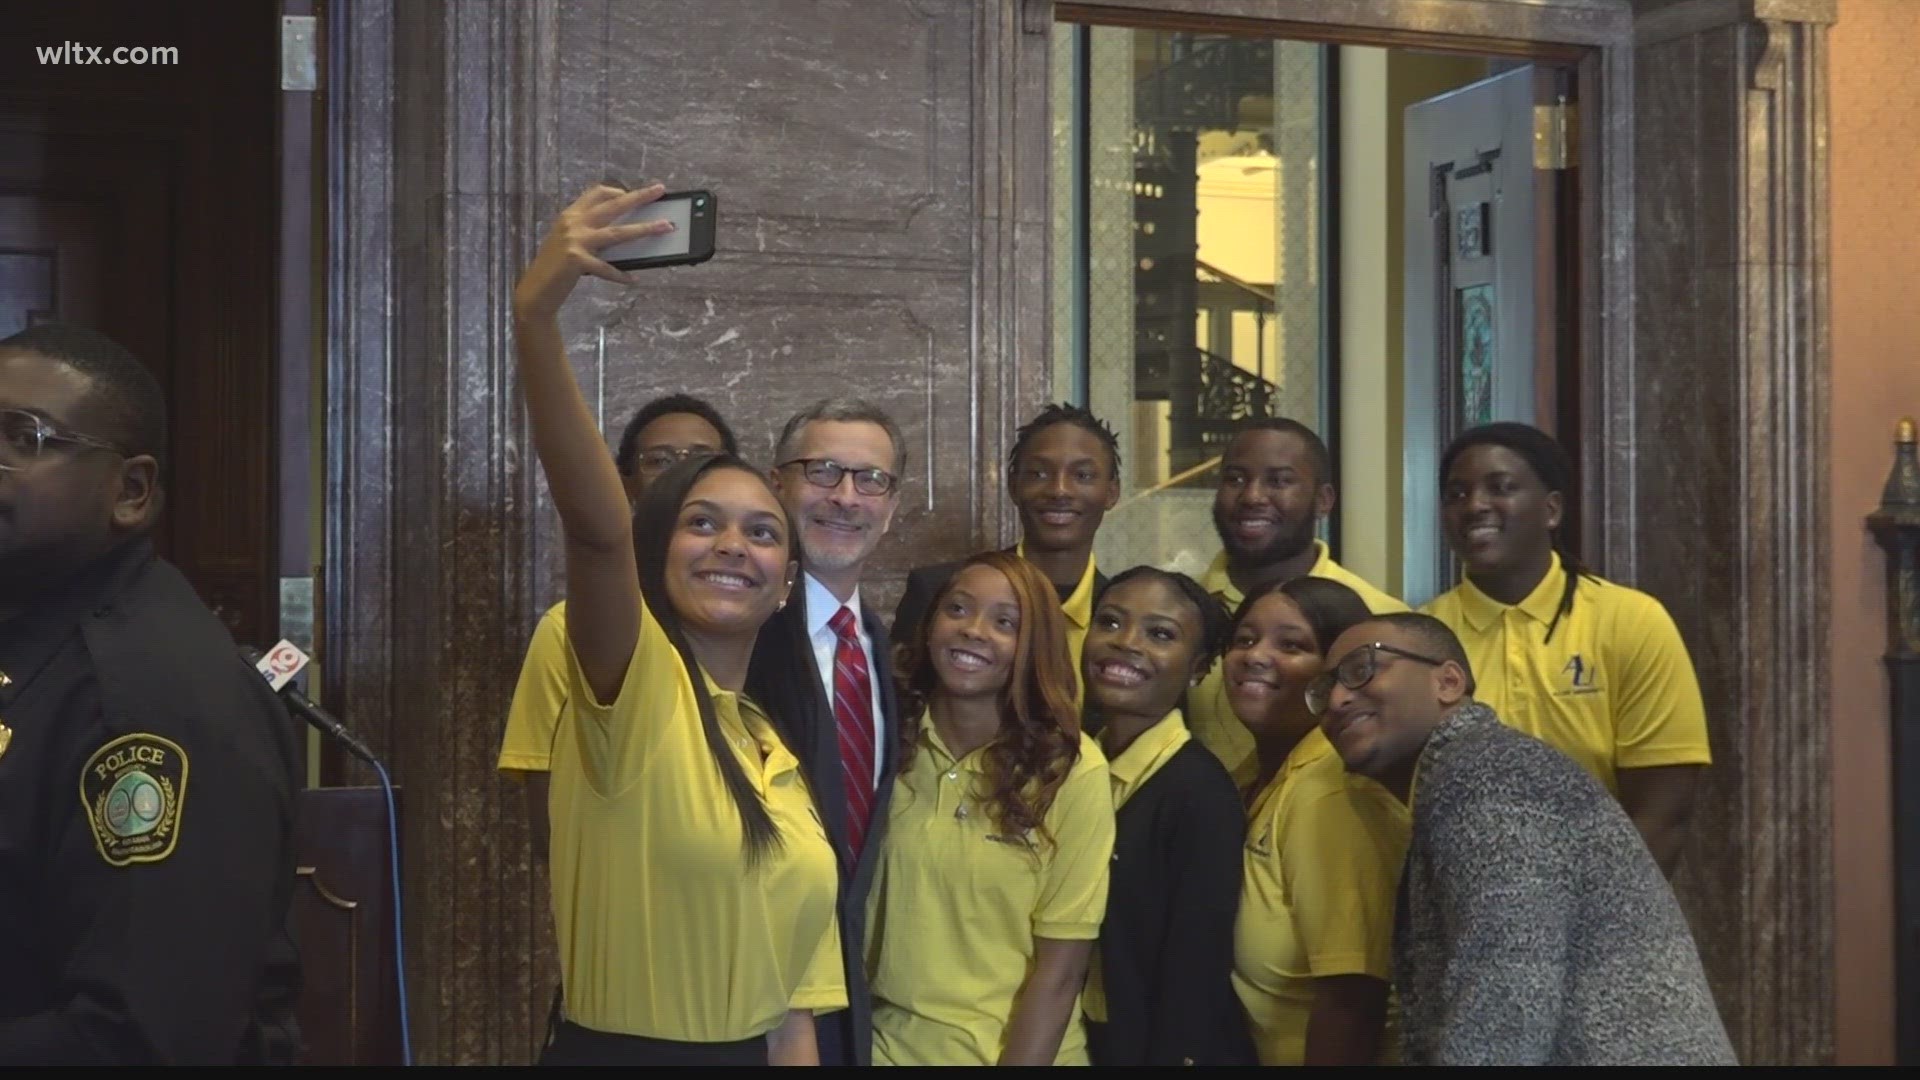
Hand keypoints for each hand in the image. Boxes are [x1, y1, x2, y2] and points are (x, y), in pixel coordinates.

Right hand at [511, 183, 675, 320]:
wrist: (535, 290)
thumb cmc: (556, 267)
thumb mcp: (570, 242)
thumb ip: (590, 233)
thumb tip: (625, 233)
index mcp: (571, 215)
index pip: (596, 192)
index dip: (617, 191)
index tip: (632, 193)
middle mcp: (573, 223)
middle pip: (613, 206)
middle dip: (639, 197)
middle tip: (659, 190)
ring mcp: (574, 240)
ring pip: (617, 232)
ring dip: (644, 229)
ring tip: (664, 227)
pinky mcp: (576, 260)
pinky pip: (606, 267)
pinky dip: (620, 275)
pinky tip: (633, 280)